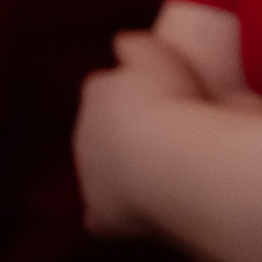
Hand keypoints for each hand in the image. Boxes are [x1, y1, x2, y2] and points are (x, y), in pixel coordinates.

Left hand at [73, 33, 211, 237]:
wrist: (175, 161)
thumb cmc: (173, 103)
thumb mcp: (157, 52)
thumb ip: (135, 46)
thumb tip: (122, 43)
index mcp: (97, 93)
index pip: (105, 88)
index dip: (134, 89)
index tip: (163, 93)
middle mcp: (85, 134)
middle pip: (101, 131)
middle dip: (128, 131)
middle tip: (170, 131)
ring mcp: (91, 178)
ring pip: (101, 171)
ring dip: (124, 170)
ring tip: (167, 168)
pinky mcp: (103, 217)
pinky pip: (103, 216)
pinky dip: (117, 214)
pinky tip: (144, 208)